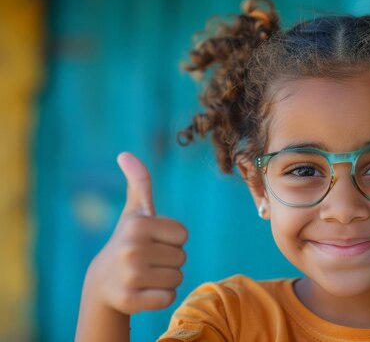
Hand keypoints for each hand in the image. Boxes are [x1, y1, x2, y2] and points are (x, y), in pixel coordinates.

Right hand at [84, 152, 187, 314]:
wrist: (102, 282)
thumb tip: (125, 154)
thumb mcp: (134, 211)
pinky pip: (168, 298)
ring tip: (145, 275)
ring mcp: (130, 276)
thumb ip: (138, 182)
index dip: (171, 240)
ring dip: (166, 279)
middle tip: (147, 260)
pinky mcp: (130, 301)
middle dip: (169, 260)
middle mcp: (132, 249)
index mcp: (138, 225)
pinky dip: (160, 297)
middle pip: (182, 257)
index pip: (183, 235)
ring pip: (177, 278)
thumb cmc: (127, 241)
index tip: (152, 242)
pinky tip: (143, 291)